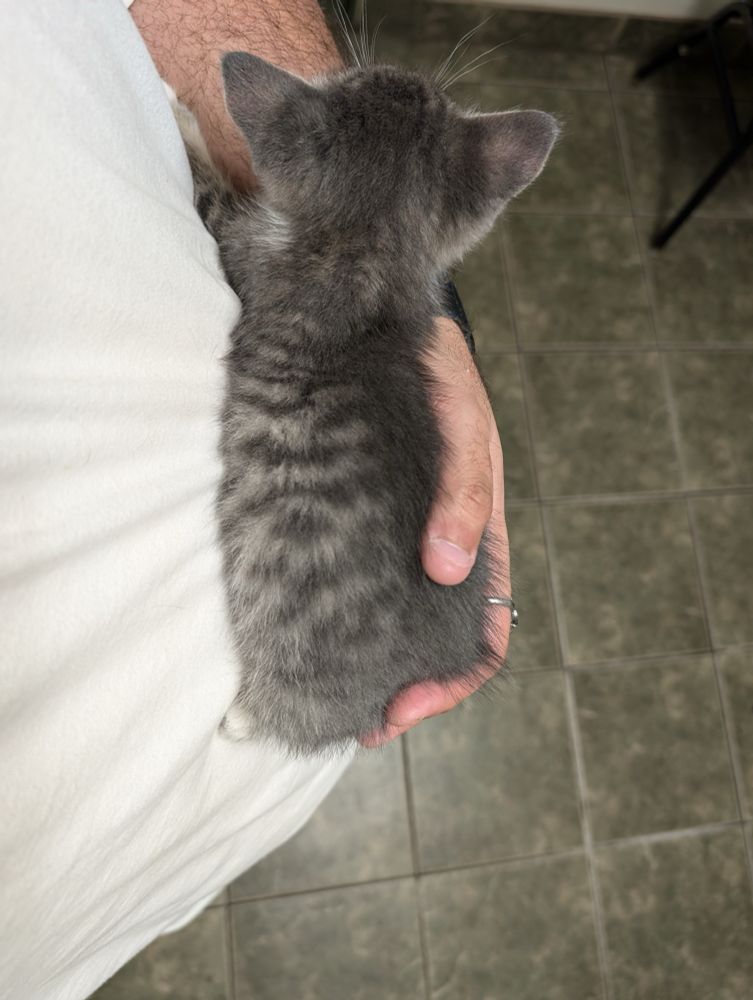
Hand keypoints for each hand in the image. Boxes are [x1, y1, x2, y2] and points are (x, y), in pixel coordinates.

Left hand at [360, 318, 510, 746]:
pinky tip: (308, 627)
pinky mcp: (356, 521)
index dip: (450, 685)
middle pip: (434, 645)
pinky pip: (354, 581)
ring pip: (393, 622)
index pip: (484, 639)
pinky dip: (340, 615)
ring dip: (370, 662)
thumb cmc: (441, 381)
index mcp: (480, 545)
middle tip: (356, 720)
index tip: (402, 707)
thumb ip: (463, 495)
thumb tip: (445, 568)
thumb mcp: (466, 432)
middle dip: (404, 691)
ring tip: (328, 688)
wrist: (387, 329)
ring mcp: (399, 541)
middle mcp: (441, 556)